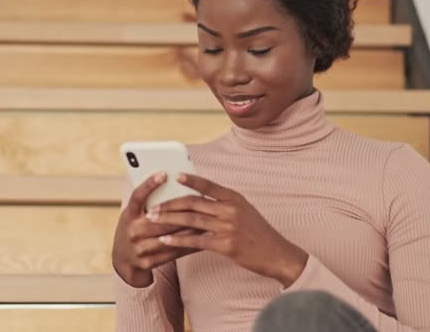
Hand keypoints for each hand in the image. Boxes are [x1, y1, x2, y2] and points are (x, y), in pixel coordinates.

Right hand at [112, 171, 199, 287]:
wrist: (123, 258)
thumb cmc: (135, 227)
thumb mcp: (135, 213)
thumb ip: (149, 202)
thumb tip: (172, 182)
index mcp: (128, 215)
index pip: (137, 196)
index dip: (149, 184)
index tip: (163, 173)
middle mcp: (132, 231)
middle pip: (162, 218)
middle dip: (183, 210)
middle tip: (201, 201)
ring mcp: (140, 248)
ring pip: (172, 236)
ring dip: (191, 228)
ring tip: (207, 219)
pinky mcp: (148, 262)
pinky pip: (175, 252)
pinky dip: (190, 245)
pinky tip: (203, 238)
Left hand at [146, 173, 308, 287]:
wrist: (276, 253)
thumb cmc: (259, 233)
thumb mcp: (245, 211)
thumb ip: (225, 204)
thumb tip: (201, 201)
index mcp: (235, 198)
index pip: (209, 185)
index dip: (192, 180)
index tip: (175, 176)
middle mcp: (230, 209)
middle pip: (194, 203)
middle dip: (170, 204)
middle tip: (153, 206)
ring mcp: (228, 227)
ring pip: (191, 220)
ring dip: (169, 220)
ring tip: (153, 220)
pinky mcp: (225, 245)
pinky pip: (195, 241)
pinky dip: (178, 241)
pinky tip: (165, 241)